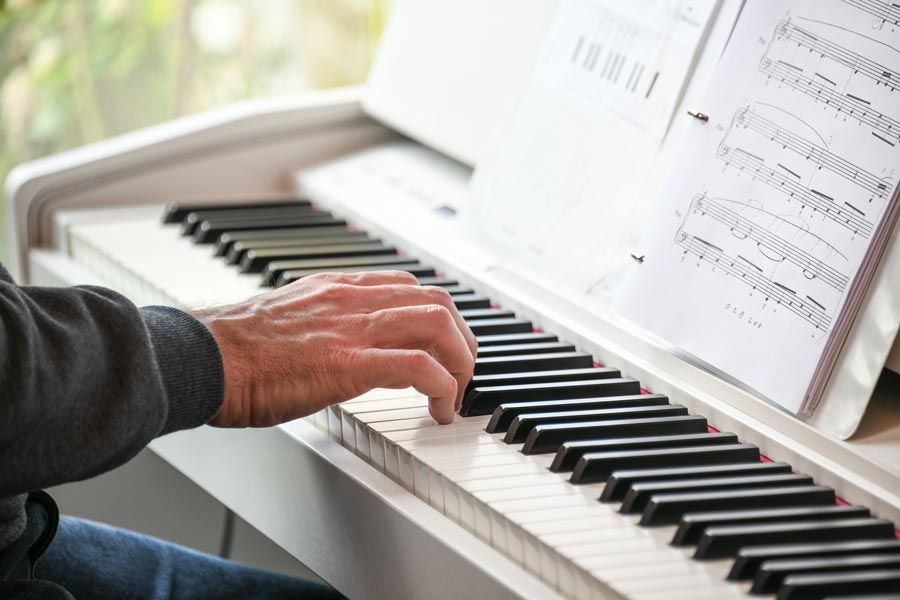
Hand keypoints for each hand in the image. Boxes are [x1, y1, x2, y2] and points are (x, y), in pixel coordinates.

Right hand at [192, 271, 476, 427]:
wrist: (204, 357)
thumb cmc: (236, 348)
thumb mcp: (292, 319)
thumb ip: (330, 326)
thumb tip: (359, 352)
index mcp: (339, 288)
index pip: (410, 288)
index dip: (438, 317)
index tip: (443, 345)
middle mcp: (354, 300)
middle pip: (438, 302)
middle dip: (462, 339)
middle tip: (461, 371)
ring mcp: (354, 328)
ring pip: (438, 325)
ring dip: (461, 362)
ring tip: (456, 393)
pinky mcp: (349, 363)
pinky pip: (419, 366)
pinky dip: (443, 386)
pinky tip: (439, 407)